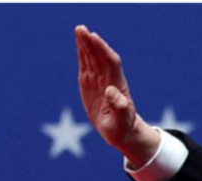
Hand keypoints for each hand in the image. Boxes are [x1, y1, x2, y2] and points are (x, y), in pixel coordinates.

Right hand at [75, 25, 160, 166]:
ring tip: (79, 29)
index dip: (103, 50)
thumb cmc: (122, 127)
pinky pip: (87, 65)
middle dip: (92, 43)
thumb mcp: (121, 120)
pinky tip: (79, 43)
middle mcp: (108, 79)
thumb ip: (119, 106)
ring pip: (93, 58)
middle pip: (100, 57)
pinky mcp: (91, 84)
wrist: (121, 131)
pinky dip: (83, 54)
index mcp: (117, 86)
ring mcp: (100, 80)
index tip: (94, 38)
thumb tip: (111, 90)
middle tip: (82, 29)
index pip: (110, 63)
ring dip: (86, 44)